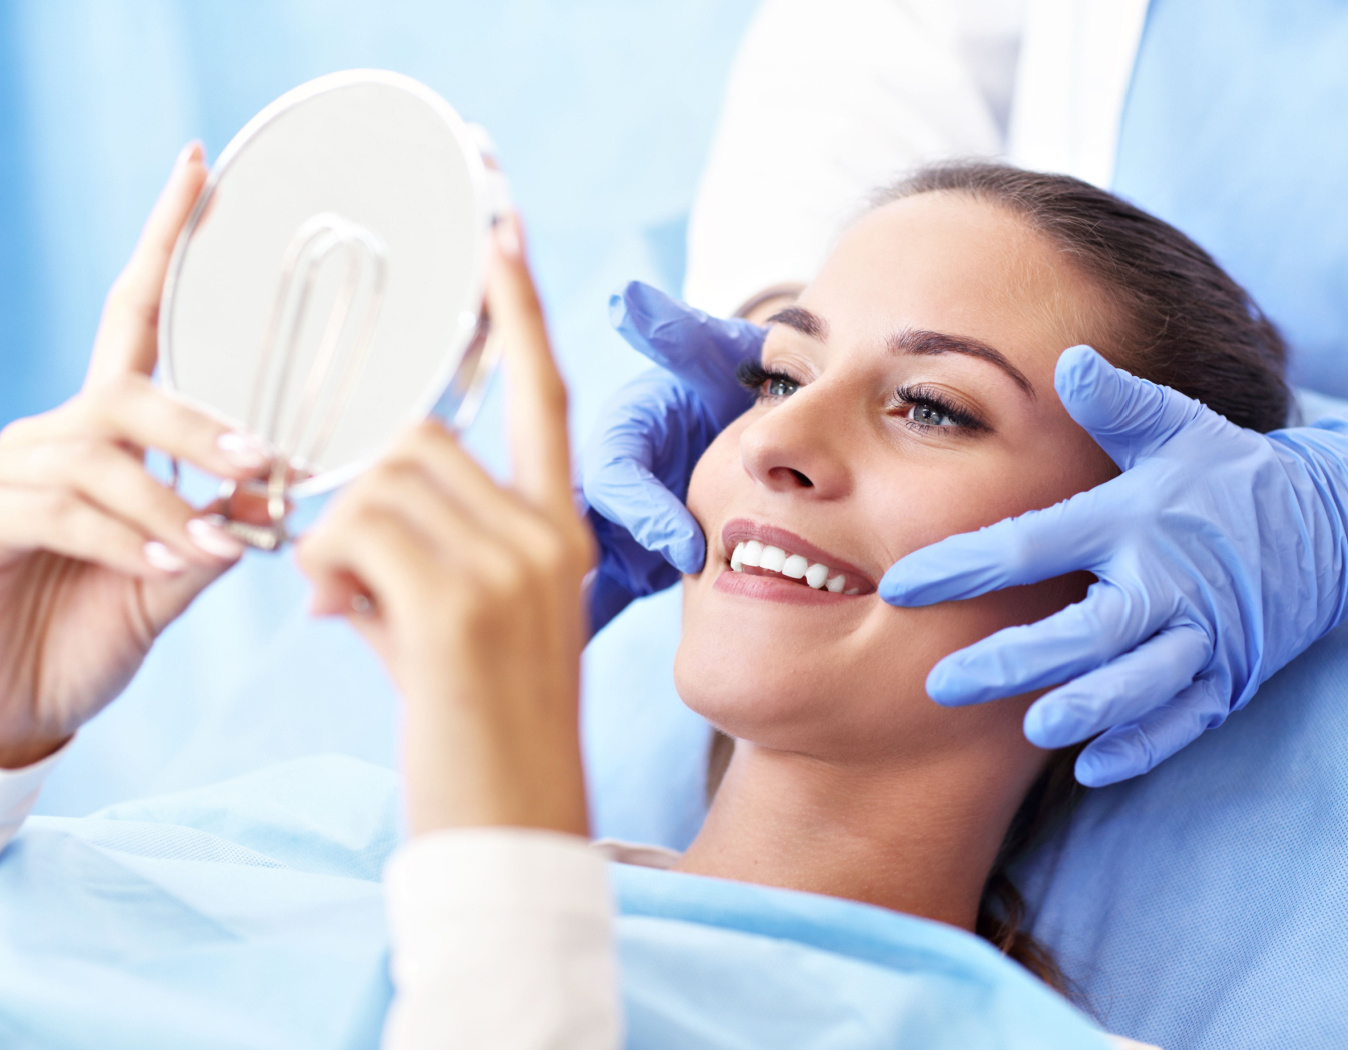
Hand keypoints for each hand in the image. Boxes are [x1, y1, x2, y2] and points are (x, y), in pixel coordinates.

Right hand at [0, 143, 271, 769]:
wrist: (3, 709)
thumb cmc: (77, 638)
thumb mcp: (163, 585)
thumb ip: (211, 536)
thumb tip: (273, 494)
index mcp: (104, 438)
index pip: (135, 318)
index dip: (162, 241)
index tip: (199, 166)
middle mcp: (53, 439)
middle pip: (128, 386)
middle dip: (201, 424)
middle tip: (266, 460)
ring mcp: (10, 475)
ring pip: (100, 448)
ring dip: (171, 494)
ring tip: (222, 541)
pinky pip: (61, 507)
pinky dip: (127, 533)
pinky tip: (169, 560)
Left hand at [297, 217, 593, 835]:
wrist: (513, 831)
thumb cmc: (483, 735)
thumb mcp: (469, 629)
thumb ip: (421, 551)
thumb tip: (335, 516)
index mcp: (560, 533)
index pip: (541, 393)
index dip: (516, 306)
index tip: (499, 224)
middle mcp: (547, 534)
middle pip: (416, 438)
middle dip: (360, 490)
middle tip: (347, 576)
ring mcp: (511, 564)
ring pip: (377, 479)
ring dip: (335, 539)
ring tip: (350, 611)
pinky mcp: (458, 601)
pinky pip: (353, 529)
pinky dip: (323, 569)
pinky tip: (339, 620)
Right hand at [579, 282, 761, 630]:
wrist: (738, 420)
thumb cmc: (723, 384)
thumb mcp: (709, 357)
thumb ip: (680, 336)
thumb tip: (632, 302)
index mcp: (620, 434)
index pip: (617, 474)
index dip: (645, 510)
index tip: (686, 545)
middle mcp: (604, 481)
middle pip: (579, 529)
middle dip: (589, 575)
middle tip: (608, 622)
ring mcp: (609, 526)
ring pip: (575, 571)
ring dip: (572, 612)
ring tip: (557, 660)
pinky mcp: (622, 563)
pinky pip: (595, 599)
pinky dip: (578, 632)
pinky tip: (564, 673)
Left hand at [880, 345, 1347, 786]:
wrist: (1341, 520)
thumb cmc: (1234, 472)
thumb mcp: (1180, 427)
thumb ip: (1118, 403)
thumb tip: (1067, 360)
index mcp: (1136, 518)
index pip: (1036, 542)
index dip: (967, 566)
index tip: (901, 587)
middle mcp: (1170, 580)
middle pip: (1087, 629)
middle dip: (1015, 660)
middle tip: (942, 685)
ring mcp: (1207, 635)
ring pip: (1142, 682)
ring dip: (1090, 707)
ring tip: (1033, 729)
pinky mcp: (1233, 675)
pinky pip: (1187, 719)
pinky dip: (1146, 744)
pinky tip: (1095, 766)